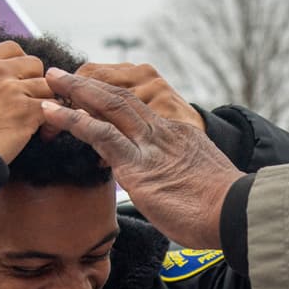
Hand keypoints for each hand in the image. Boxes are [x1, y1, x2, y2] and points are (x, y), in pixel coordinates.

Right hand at [0, 41, 51, 163]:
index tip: (18, 79)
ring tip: (33, 117)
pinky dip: (51, 118)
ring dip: (44, 101)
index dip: (20, 64)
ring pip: (47, 86)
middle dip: (34, 81)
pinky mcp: (27, 111)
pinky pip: (53, 106)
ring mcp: (12, 89)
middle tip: (27, 100)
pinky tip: (40, 129)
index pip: (13, 48)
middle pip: (34, 64)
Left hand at [41, 68, 244, 248]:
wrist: (237, 213)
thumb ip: (180, 180)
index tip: (91, 97)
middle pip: (121, 99)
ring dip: (76, 91)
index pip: (139, 112)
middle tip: (63, 74)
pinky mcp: (137, 164)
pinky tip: (51, 112)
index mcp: (179, 137)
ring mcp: (150, 146)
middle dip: (90, 85)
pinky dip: (72, 120)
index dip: (111, 102)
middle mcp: (163, 134)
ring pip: (108, 106)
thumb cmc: (224, 211)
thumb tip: (169, 193)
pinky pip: (99, 134)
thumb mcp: (202, 186)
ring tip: (51, 80)